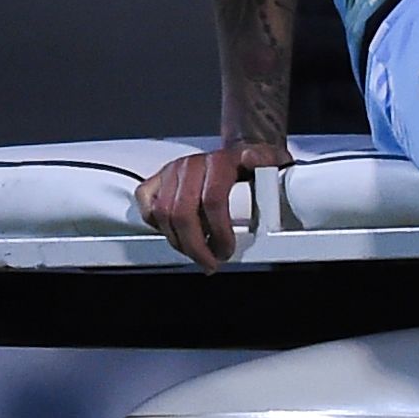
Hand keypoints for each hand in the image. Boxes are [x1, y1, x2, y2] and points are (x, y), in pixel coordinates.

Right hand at [136, 140, 290, 269]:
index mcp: (219, 161)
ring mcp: (171, 172)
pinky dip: (160, 228)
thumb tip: (254, 158)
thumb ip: (267, 163)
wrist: (236, 155)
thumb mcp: (271, 163)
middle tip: (210, 262)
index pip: (213, 200)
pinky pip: (148, 209)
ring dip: (179, 242)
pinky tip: (177, 236)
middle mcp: (191, 165)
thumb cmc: (253, 167)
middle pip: (183, 213)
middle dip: (196, 246)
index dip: (219, 231)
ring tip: (198, 254)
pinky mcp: (156, 180)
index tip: (226, 250)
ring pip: (163, 214)